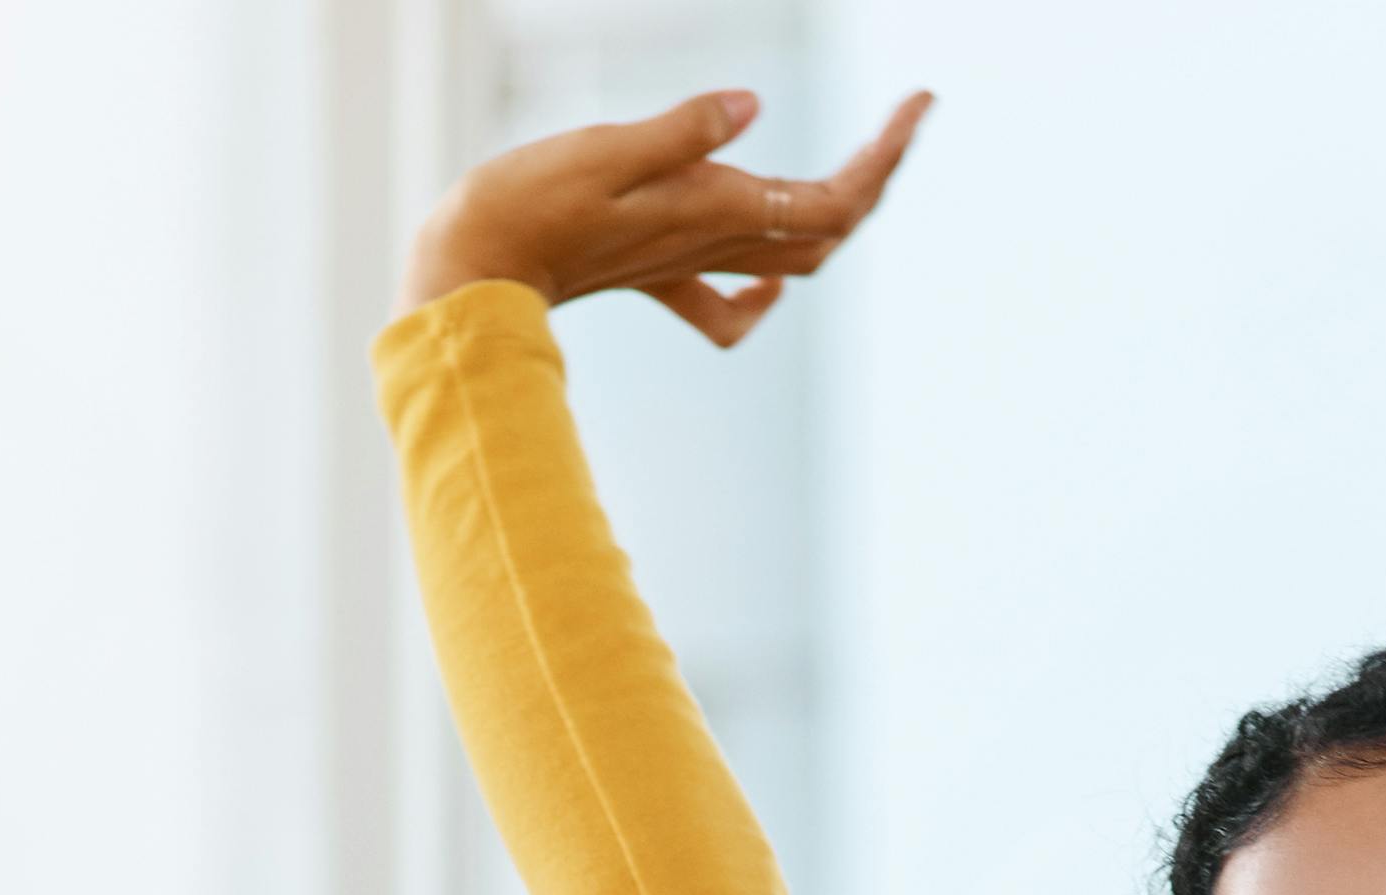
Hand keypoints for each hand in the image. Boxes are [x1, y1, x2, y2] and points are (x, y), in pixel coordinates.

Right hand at [402, 88, 931, 344]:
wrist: (468, 274)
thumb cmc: (523, 207)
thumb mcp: (604, 149)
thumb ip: (682, 132)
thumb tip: (752, 108)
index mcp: (712, 208)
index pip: (833, 197)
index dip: (887, 156)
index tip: (917, 103)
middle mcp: (709, 241)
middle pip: (829, 226)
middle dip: (876, 175)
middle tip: (902, 119)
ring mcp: (681, 262)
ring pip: (792, 257)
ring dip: (836, 215)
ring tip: (861, 163)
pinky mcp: (648, 271)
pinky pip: (725, 300)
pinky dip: (763, 288)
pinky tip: (771, 279)